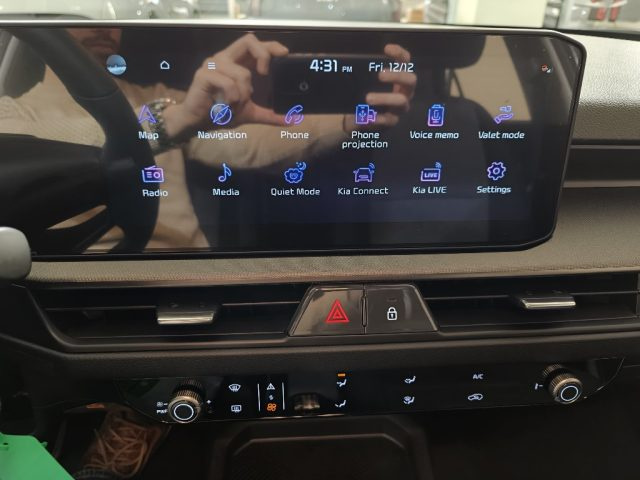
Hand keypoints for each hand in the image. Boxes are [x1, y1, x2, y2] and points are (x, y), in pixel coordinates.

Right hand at [165, 34, 287, 139]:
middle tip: (265, 74)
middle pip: (248, 41)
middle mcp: (224, 58)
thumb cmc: (221, 113)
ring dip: (244, 95)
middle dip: (263, 55)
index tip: (285, 53)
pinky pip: (229, 85)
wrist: (197, 124)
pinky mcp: (204, 75)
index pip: (254, 44)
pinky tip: (225, 107)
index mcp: (236, 63)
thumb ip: (270, 115)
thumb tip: (293, 120)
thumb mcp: (250, 113)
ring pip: (242, 73)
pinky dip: (232, 100)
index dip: (271, 45)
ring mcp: (213, 64)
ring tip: (235, 106)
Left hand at [344, 44, 416, 129]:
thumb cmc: (360, 94)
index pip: (405, 61)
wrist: (354, 119)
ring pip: (401, 101)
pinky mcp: (390, 122)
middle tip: (379, 75)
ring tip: (368, 98)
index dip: (399, 53)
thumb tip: (322, 56)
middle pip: (410, 80)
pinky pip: (389, 120)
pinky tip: (367, 117)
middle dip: (396, 75)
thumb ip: (346, 67)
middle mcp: (402, 91)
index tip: (386, 49)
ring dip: (385, 98)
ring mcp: (398, 107)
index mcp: (396, 77)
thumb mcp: (355, 80)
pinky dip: (378, 118)